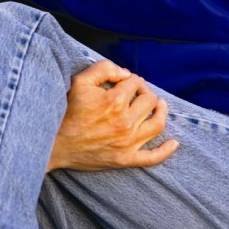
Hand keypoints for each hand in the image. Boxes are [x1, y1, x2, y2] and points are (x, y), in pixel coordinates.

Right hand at [47, 59, 178, 171]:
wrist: (54, 143)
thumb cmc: (66, 111)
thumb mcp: (79, 81)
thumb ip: (103, 68)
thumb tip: (125, 74)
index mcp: (114, 101)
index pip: (135, 82)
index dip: (130, 79)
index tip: (122, 83)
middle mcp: (125, 122)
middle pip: (149, 100)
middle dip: (144, 92)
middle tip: (137, 92)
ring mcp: (127, 143)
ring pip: (157, 124)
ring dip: (162, 111)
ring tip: (159, 105)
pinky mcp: (126, 159)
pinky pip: (152, 157)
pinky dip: (166, 150)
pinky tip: (174, 143)